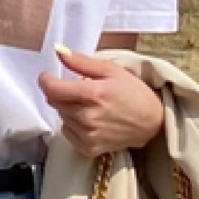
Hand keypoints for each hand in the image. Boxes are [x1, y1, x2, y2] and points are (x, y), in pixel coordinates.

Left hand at [39, 47, 164, 159]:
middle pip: (55, 102)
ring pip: (61, 117)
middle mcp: (88, 117)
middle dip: (62, 93)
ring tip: (89, 105)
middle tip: (79, 90)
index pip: (52, 89)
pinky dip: (73, 125)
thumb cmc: (134, 93)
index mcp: (93, 95)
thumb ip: (81, 61)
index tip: (48, 77)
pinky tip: (90, 120)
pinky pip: (67, 132)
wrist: (152, 123)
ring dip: (69, 108)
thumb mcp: (111, 70)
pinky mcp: (88, 148)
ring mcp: (87, 135)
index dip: (46, 81)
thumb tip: (59, 51)